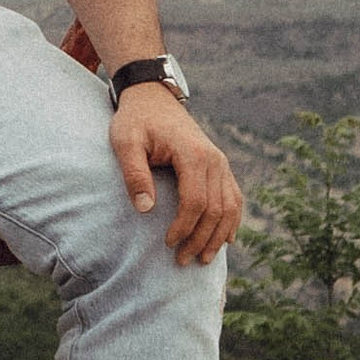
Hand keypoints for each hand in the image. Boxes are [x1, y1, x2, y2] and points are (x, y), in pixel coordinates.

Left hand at [108, 85, 242, 265]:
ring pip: (230, 207)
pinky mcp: (220, 166)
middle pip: (216, 209)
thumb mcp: (125, 142)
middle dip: (200, 239)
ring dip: (219, 236)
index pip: (196, 201)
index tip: (168, 244)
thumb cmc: (136, 120)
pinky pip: (234, 198)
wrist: (152, 98)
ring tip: (203, 258)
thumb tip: (146, 209)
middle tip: (182, 261)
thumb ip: (134, 173)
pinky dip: (232, 221)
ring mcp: (221, 162)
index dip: (184, 227)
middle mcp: (214, 159)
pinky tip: (226, 240)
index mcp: (193, 153)